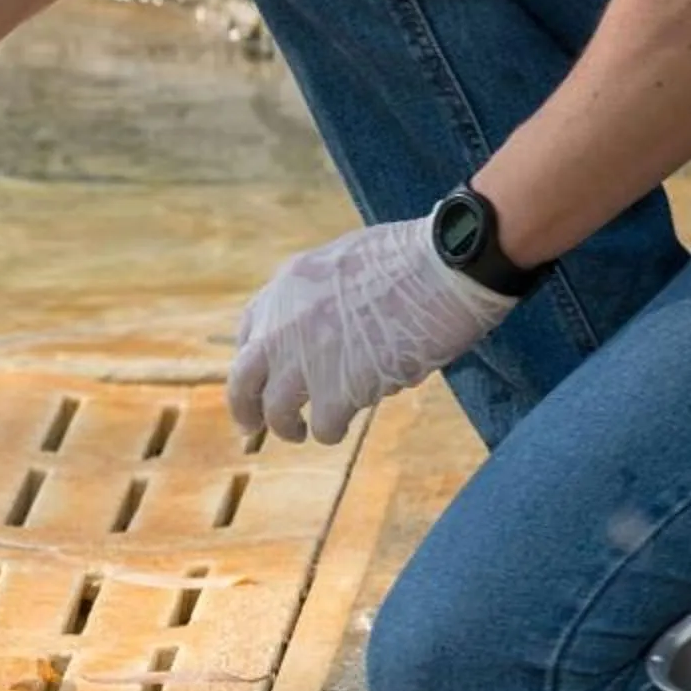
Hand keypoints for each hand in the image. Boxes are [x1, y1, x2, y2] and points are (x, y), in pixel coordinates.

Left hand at [230, 215, 515, 444]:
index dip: (253, 361)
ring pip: (277, 411)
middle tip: (252, 425)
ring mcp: (307, 359)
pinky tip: (341, 429)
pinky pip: (323, 425)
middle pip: (244, 380)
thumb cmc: (415, 257)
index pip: (249, 332)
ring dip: (287, 427)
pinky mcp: (338, 389)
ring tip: (300, 433)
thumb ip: (320, 294)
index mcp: (286, 287)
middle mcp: (283, 325)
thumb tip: (324, 325)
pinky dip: (331, 431)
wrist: (446, 266)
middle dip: (245, 407)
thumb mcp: (344, 260)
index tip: (260, 378)